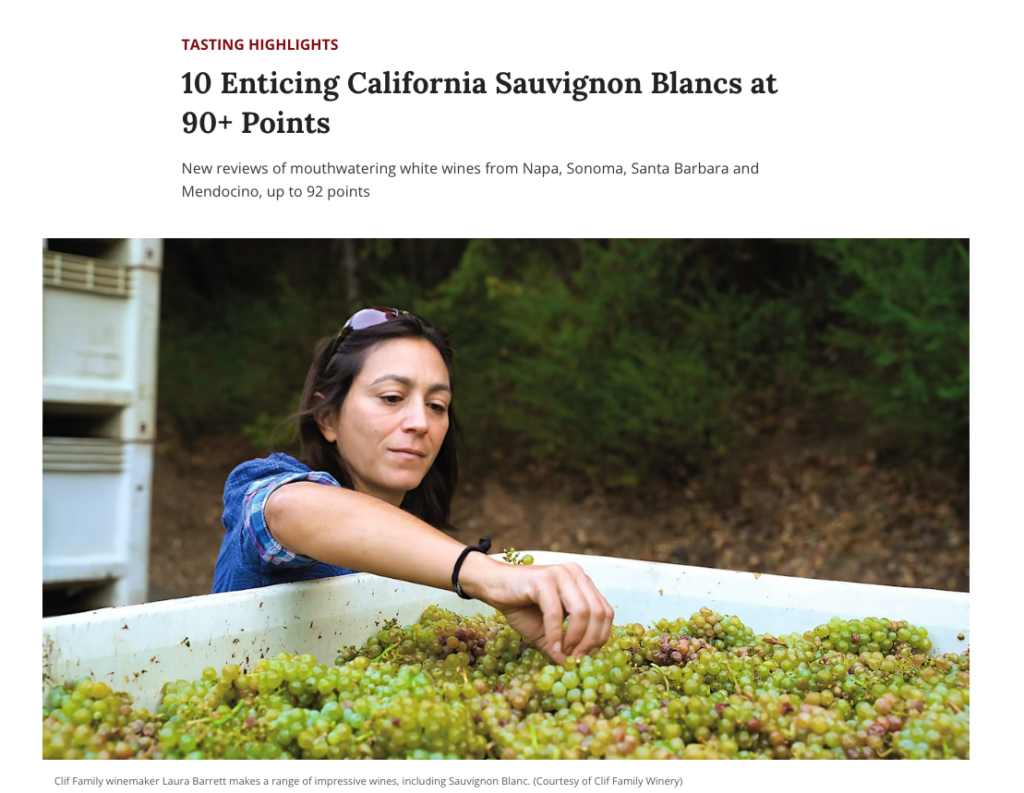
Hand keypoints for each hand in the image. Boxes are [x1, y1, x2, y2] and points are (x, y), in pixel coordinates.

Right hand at [459, 556, 614, 664]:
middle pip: (598, 613)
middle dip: (589, 642)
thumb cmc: (521, 606)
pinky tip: (551, 646)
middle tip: (575, 660)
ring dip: (574, 639)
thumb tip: (576, 667)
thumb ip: (563, 645)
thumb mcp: (547, 631)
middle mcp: (576, 574)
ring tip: (562, 654)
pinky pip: (556, 612)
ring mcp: (561, 574)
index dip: (600, 638)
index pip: (606, 612)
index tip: (585, 657)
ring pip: (583, 612)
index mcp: (583, 583)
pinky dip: (556, 634)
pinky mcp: (543, 578)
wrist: (493, 587)